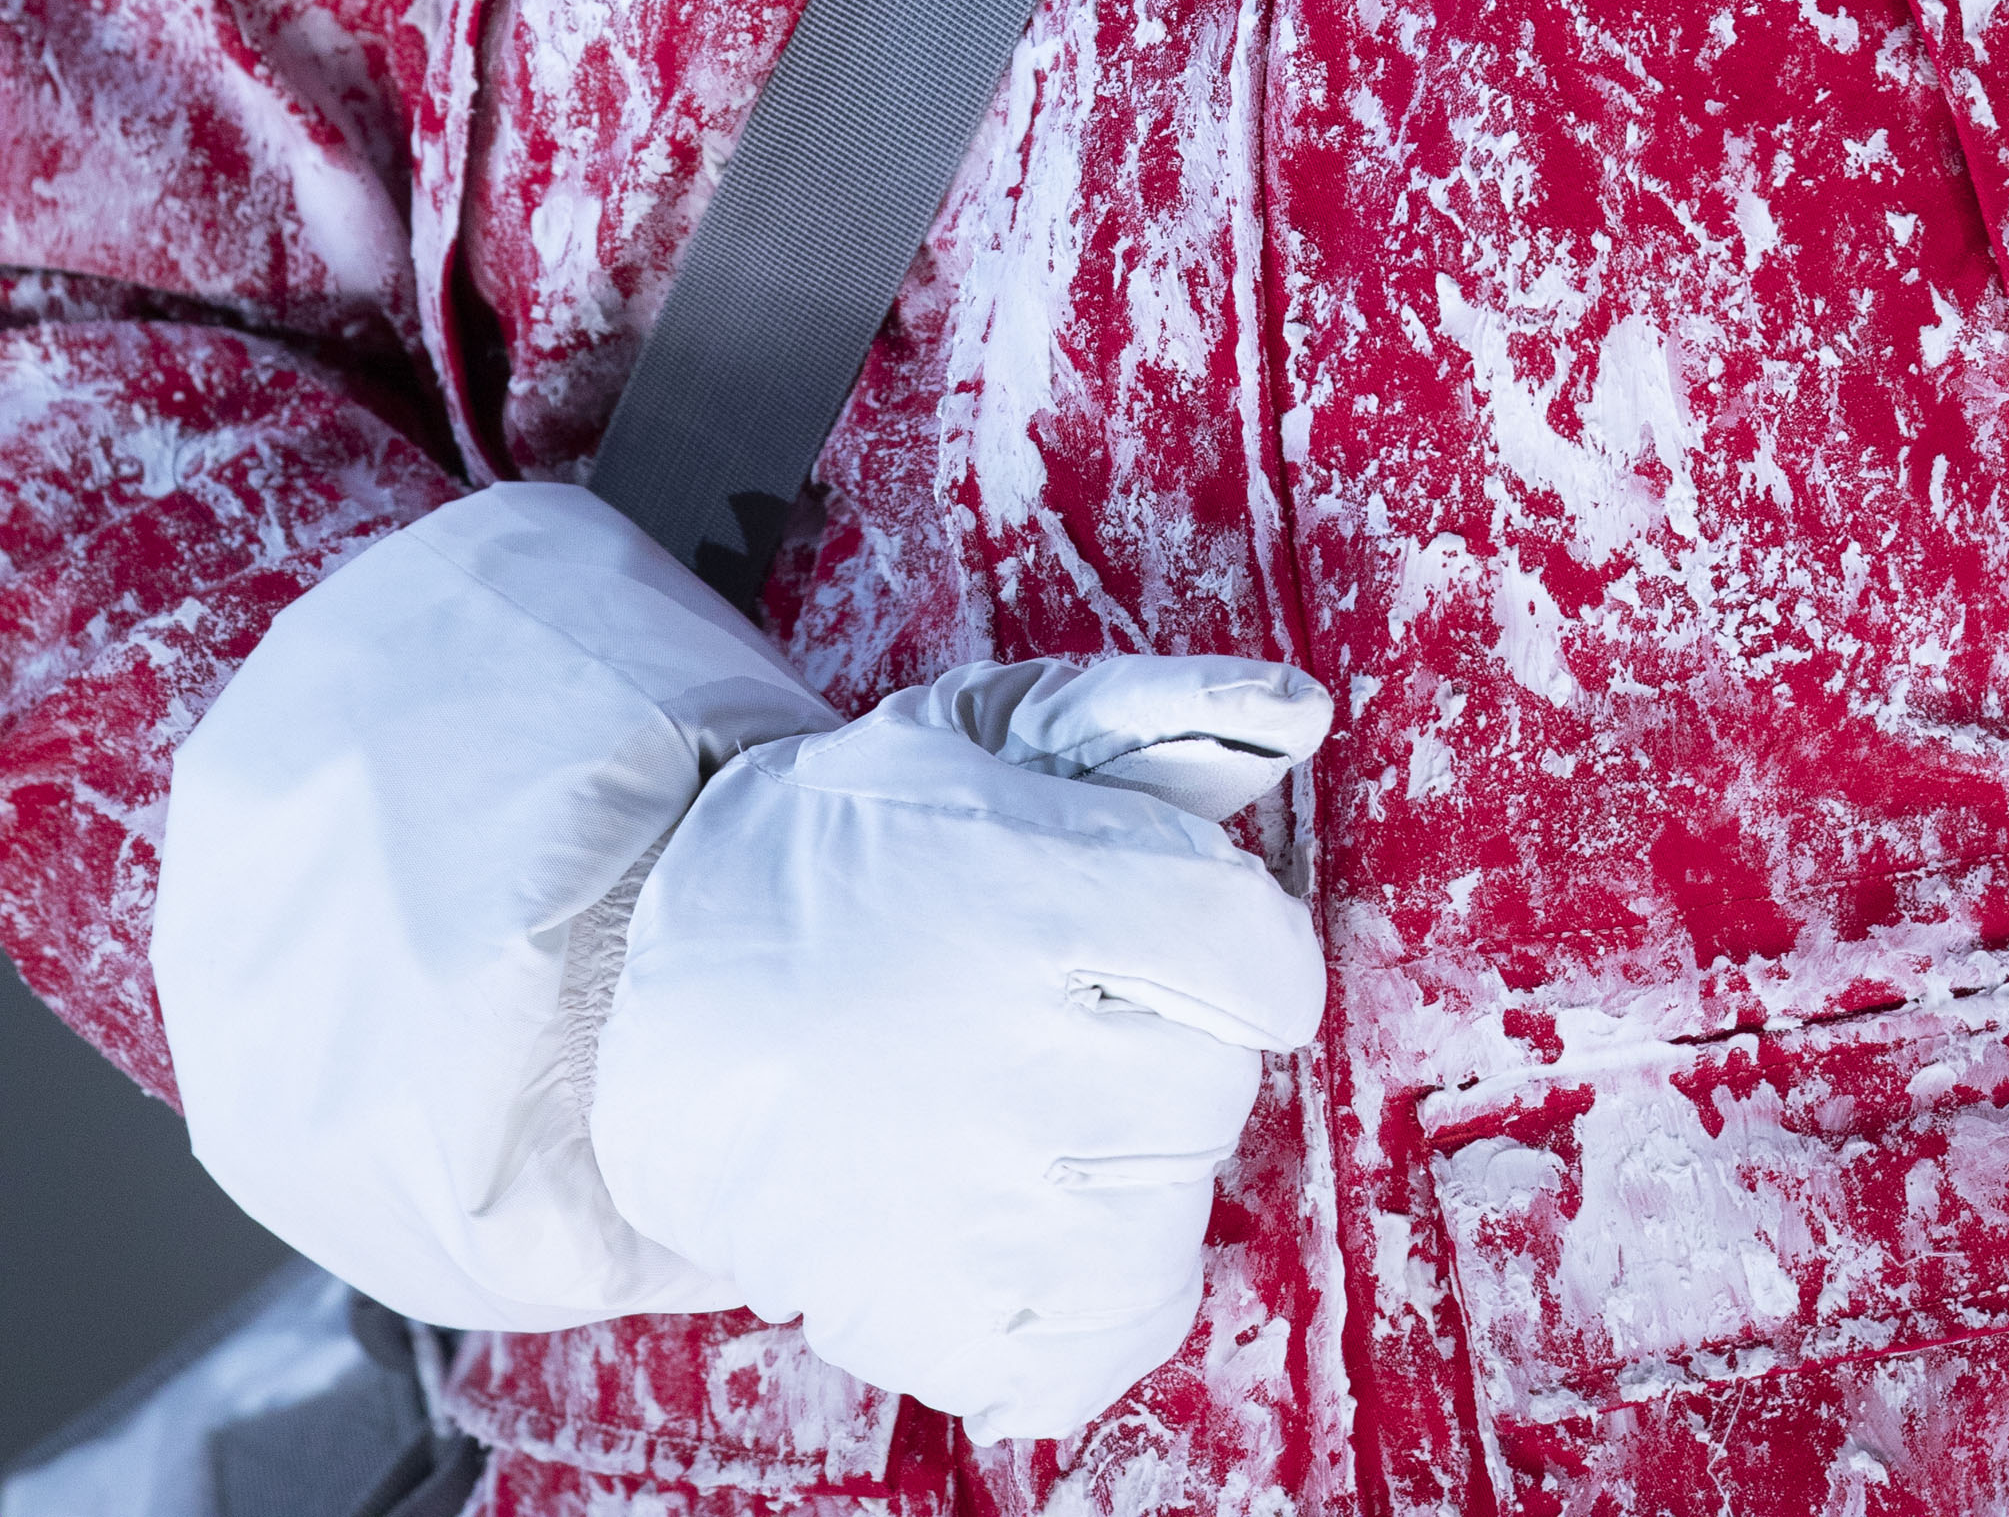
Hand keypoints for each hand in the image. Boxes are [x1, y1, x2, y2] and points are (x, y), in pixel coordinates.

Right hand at [588, 654, 1329, 1439]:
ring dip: (1135, 1173)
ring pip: (1171, 1222)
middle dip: (1173, 1046)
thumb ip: (1154, 715)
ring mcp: (971, 1212)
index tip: (1178, 939)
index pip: (1259, 955)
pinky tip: (1035, 1226)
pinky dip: (1093, 1302)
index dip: (1237, 944)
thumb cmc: (837, 856)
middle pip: (1216, 1089)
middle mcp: (1014, 1061)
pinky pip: (1102, 1350)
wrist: (653, 1002)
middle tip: (1077, 1017)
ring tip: (1046, 1117)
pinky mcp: (929, 1322)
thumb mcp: (979, 734)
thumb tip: (1302, 712)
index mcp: (1036, 896)